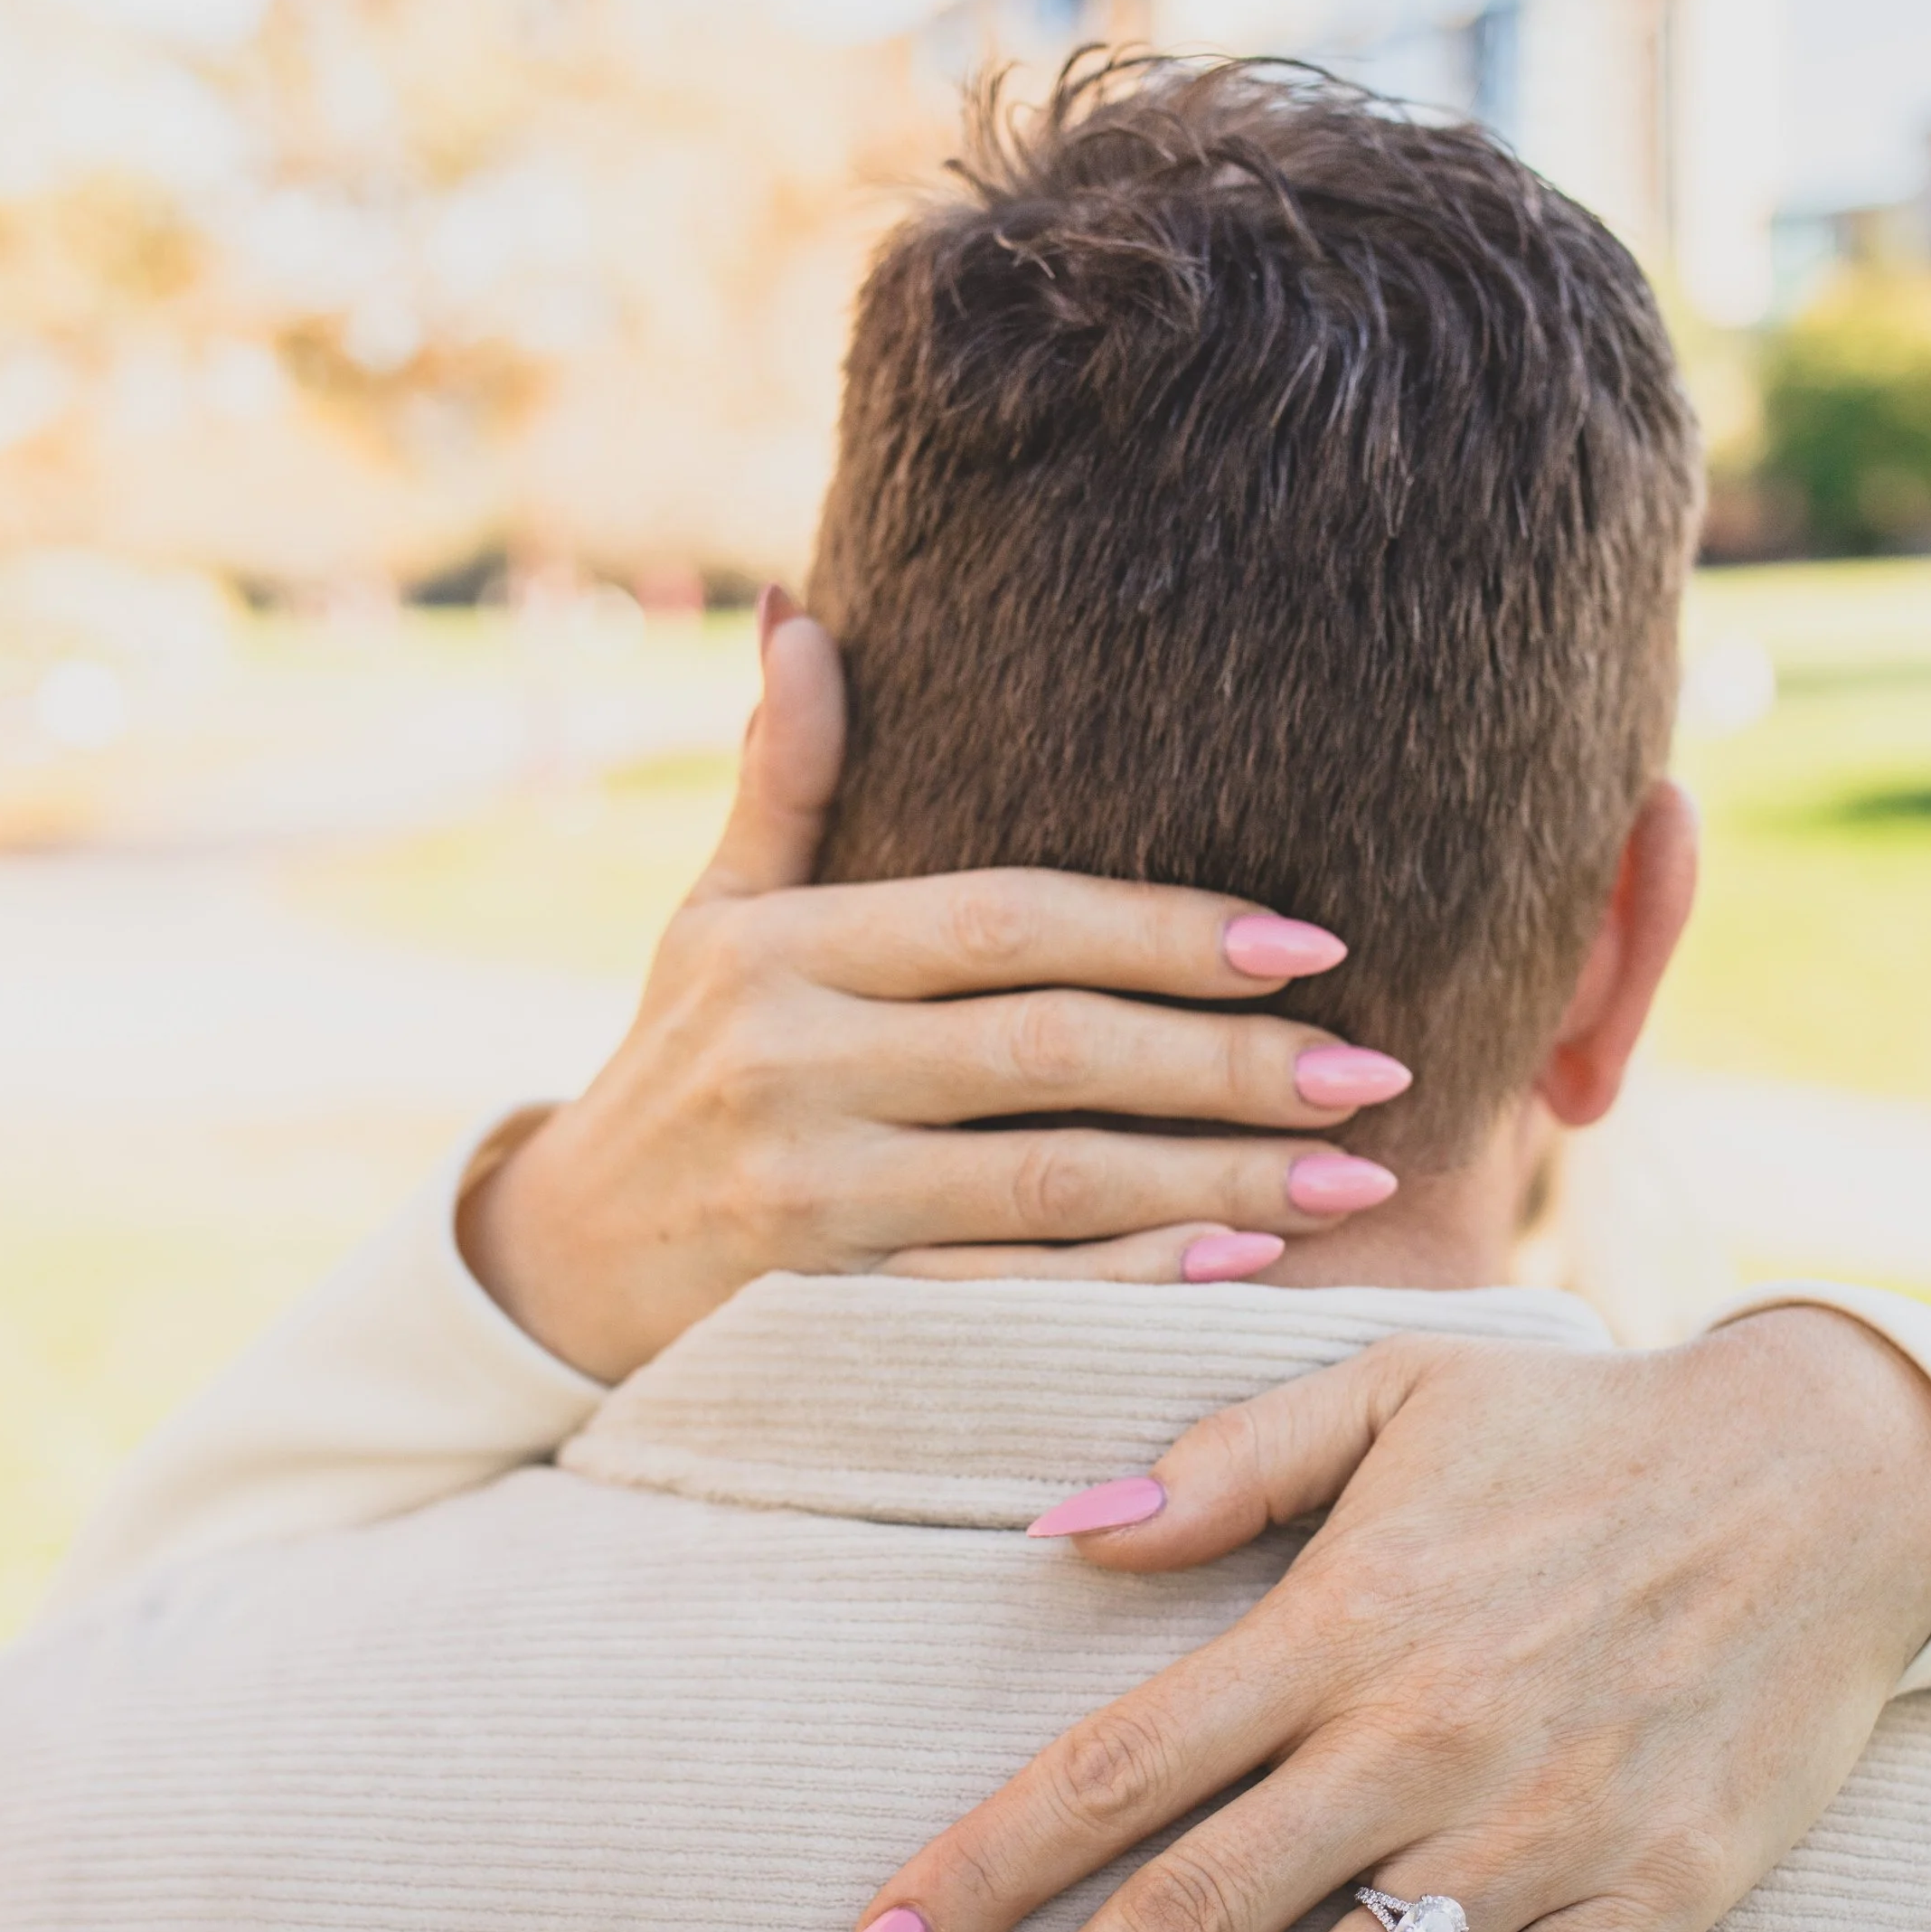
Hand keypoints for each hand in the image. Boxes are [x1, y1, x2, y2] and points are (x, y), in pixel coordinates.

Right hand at [458, 593, 1412, 1378]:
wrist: (552, 1269)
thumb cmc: (675, 1067)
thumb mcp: (709, 919)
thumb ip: (783, 782)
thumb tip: (804, 615)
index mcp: (785, 954)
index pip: (1005, 924)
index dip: (1161, 929)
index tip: (1307, 940)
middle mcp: (794, 1067)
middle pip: (1050, 1052)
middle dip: (1228, 1061)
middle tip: (1378, 1069)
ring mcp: (808, 1199)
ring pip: (1045, 1183)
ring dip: (1216, 1181)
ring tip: (1353, 1171)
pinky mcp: (820, 1315)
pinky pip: (998, 1298)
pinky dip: (1123, 1285)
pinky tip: (1239, 1267)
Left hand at [824, 1305, 1930, 1931]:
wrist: (1832, 1478)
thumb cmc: (1580, 1430)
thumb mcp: (1393, 1389)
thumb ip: (1223, 1462)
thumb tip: (1056, 1531)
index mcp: (1334, 1622)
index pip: (1110, 1774)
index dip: (970, 1880)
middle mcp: (1412, 1742)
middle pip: (1187, 1921)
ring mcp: (1531, 1838)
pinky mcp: (1641, 1908)